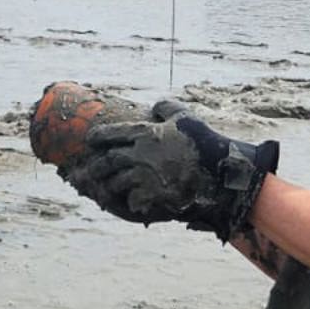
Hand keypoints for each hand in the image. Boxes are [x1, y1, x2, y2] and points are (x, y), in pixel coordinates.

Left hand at [64, 111, 278, 242]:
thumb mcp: (186, 117)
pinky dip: (130, 203)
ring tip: (107, 189)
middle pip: (106, 162)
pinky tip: (132, 203)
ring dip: (110, 187)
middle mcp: (138, 154)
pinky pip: (131, 201)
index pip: (108, 134)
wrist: (221, 172)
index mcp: (143, 133)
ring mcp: (144, 176)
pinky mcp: (152, 196)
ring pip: (114, 183)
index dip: (96, 139)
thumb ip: (167, 107)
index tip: (90, 142)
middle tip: (88, 173)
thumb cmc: (205, 142)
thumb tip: (154, 106)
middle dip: (95, 168)